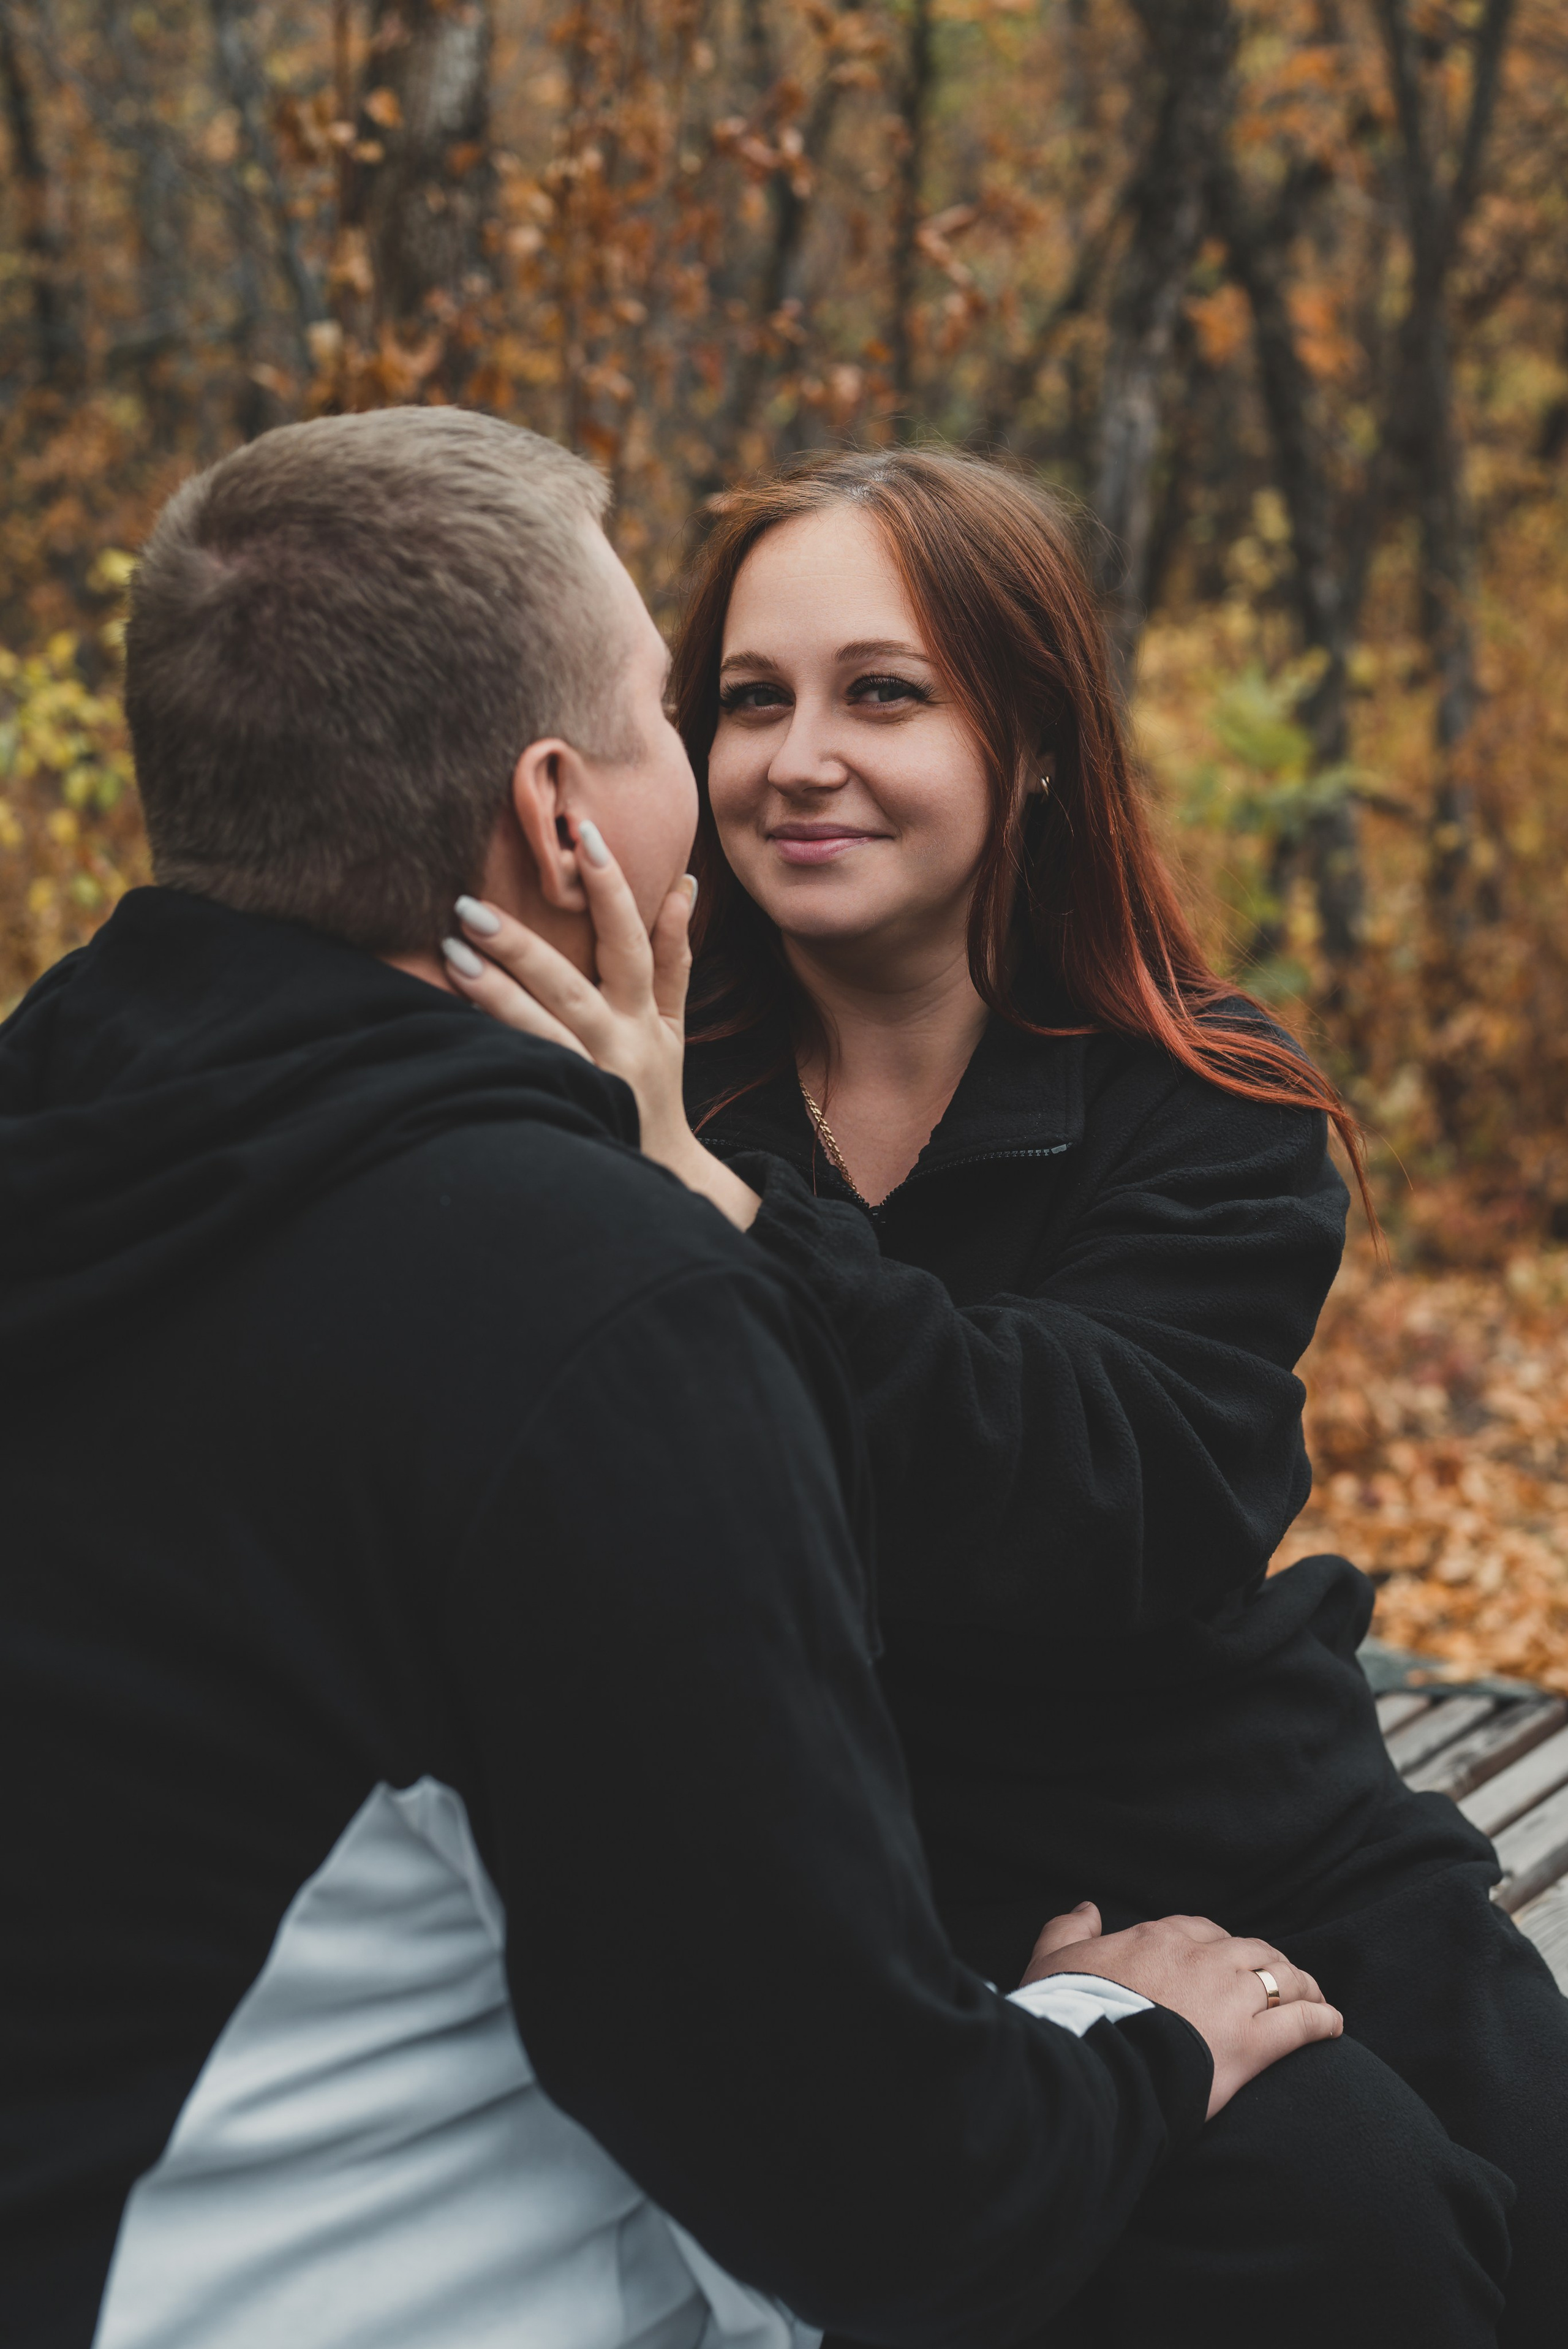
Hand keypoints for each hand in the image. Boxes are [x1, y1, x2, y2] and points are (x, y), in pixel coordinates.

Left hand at [441, 824, 759, 1232]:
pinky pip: (524, 1076)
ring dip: (494, 993)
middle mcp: (620, 1045)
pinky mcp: (565, 1111)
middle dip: (523, 946)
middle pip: (571, 986)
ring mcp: (590, 1082)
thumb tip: (682, 886)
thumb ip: (674, 956)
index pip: (632, 941)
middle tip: (469, 906)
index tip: (585, 836)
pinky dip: (490, 1048)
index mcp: (646, 1016)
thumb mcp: (673, 1024)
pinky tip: (446, 1023)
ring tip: (450, 953)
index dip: (613, 890)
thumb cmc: (655, 1088)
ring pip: (540, 1033)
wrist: (661, 1177)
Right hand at [1021, 1900, 1341, 2119]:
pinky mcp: (1250, 2044)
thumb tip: (1088, 1907)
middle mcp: (1200, 1959)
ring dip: (1302, 1986)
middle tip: (1280, 1979)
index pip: (1201, 1931)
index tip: (1225, 1961)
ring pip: (1280, 1978)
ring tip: (1314, 1998)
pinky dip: (1322, 2020)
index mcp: (1157, 1939)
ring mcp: (1229, 1998)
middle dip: (1269, 1963)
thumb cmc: (1068, 2013)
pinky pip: (1300, 2023)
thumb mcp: (1052, 1960)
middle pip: (1250, 1950)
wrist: (1090, 2061)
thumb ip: (1069, 1929)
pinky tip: (1334, 2026)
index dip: (1218, 1946)